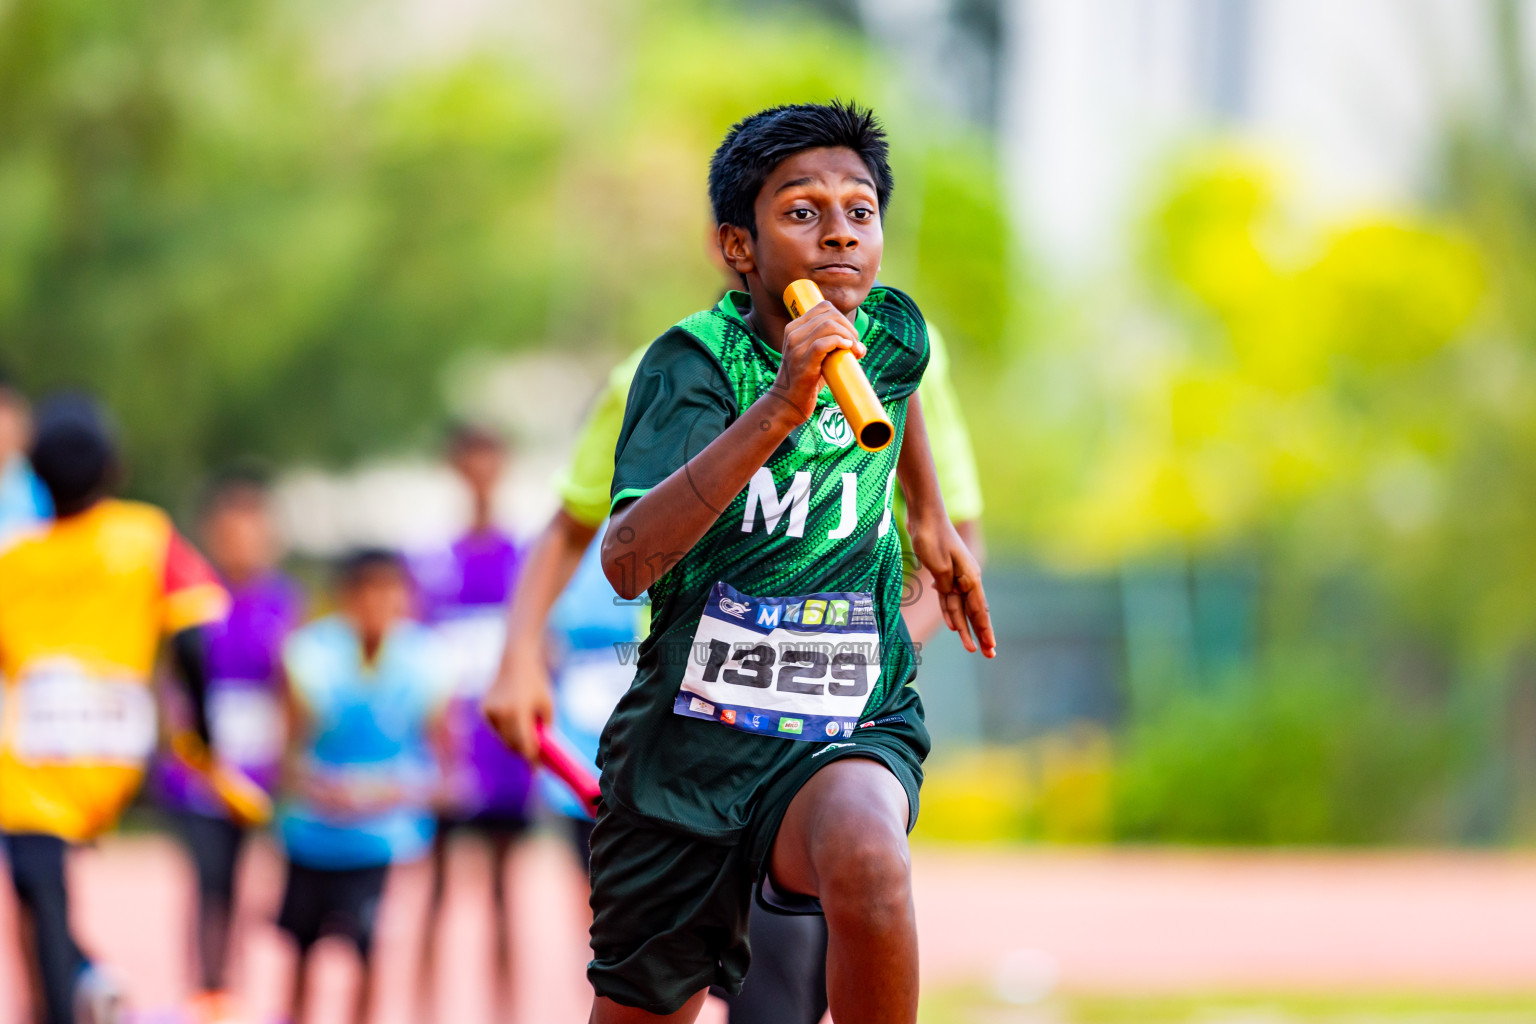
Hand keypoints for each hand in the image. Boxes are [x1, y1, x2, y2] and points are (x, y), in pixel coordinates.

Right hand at [482, 646, 554, 761]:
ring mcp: (489, 712)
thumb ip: (544, 728)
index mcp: (518, 712)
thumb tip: (541, 749)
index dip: (531, 759)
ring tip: (526, 730)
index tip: (536, 769)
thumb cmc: (535, 682)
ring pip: (503, 738)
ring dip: (514, 740)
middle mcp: (501, 713)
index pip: (524, 745)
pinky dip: (505, 730)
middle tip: (534, 756)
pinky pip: (496, 729)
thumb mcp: (547, 705)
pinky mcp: (483, 710)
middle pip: (512, 744)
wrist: (516, 661)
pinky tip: (513, 717)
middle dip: (523, 751)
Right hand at [772, 300, 866, 422]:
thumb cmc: (805, 382)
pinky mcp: (802, 361)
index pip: (824, 307)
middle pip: (830, 314)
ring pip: (829, 326)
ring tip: (854, 351)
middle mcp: (793, 334)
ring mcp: (796, 347)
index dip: (843, 319)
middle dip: (849, 328)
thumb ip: (830, 347)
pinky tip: (848, 350)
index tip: (850, 337)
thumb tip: (860, 346)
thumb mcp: (815, 358)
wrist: (786, 405)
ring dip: (848, 336)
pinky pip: (824, 343)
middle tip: (855, 346)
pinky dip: (840, 343)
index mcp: (794, 328)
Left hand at [908, 514, 996, 657]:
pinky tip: (953, 624)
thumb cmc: (933, 538)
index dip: (985, 631)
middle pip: (975, 612)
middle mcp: (966, 579)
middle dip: (981, 634)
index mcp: (970, 577)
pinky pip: (949, 599)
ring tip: (970, 647)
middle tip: (989, 654)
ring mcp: (955, 577)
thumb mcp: (940, 565)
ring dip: (964, 628)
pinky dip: (951, 612)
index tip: (990, 648)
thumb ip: (947, 585)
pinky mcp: (943, 573)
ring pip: (961, 608)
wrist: (926, 516)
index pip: (979, 610)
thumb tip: (951, 598)